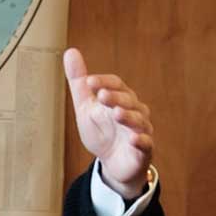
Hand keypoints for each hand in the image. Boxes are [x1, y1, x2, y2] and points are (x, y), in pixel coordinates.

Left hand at [64, 47, 153, 199]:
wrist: (111, 163)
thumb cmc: (101, 131)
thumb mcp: (86, 107)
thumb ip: (79, 82)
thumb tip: (70, 51)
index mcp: (121, 98)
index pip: (116, 84)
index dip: (104, 82)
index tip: (89, 82)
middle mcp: (134, 111)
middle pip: (128, 100)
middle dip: (115, 97)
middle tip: (101, 96)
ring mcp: (141, 130)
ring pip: (139, 120)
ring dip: (128, 116)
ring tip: (117, 113)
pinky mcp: (144, 150)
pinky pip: (146, 143)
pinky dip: (141, 140)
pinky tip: (134, 139)